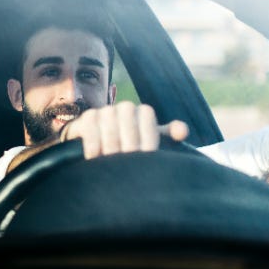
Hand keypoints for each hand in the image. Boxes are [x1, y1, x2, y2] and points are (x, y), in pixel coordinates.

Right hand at [60, 101, 188, 159]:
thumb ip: (167, 138)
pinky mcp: (87, 118)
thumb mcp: (149, 146)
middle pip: (127, 112)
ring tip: (111, 160)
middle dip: (129, 139)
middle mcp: (124, 108)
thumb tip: (182, 132)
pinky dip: (93, 141)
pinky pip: (90, 124)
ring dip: (110, 141)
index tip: (146, 155)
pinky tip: (94, 156)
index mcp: (142, 113)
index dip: (148, 134)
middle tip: (128, 160)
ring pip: (108, 117)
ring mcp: (104, 112)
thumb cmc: (130, 151)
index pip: (146, 114)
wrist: (100, 152)